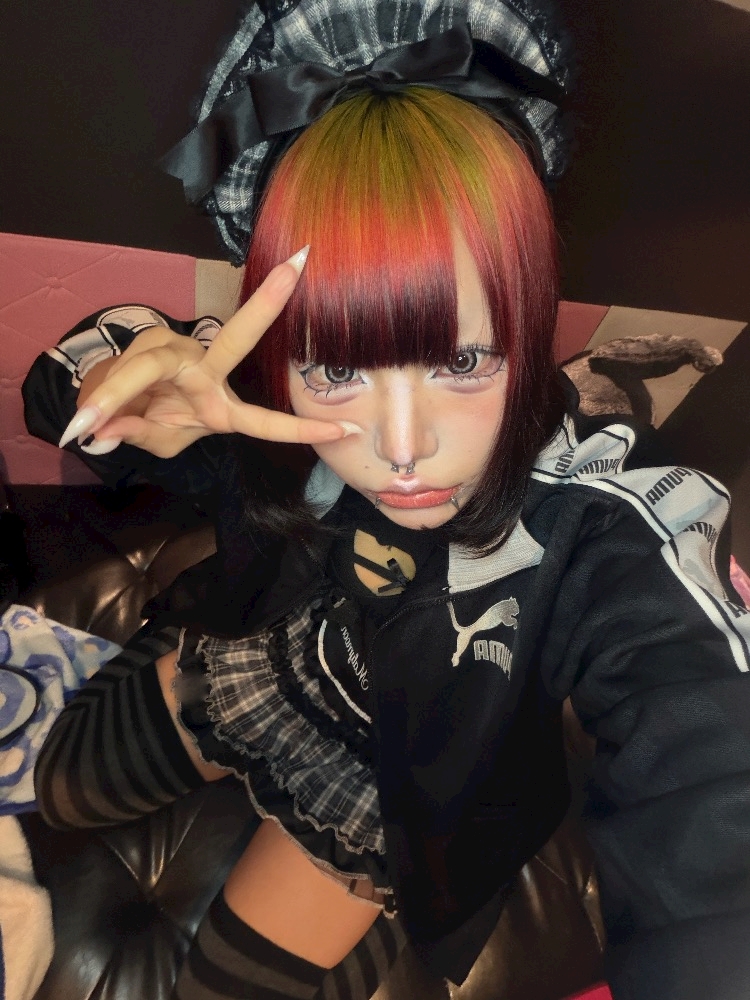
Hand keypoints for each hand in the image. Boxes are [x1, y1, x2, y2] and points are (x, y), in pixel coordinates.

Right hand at [57, 249, 360, 457]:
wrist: (112, 406)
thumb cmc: (150, 424)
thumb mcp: (155, 442)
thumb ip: (138, 436)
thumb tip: (105, 432)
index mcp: (221, 407)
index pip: (265, 421)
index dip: (301, 430)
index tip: (344, 431)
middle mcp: (206, 372)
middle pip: (237, 339)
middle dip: (266, 305)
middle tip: (296, 268)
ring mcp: (178, 354)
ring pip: (148, 366)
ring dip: (115, 396)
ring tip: (88, 423)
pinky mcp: (148, 346)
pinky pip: (121, 373)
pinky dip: (100, 399)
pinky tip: (85, 420)